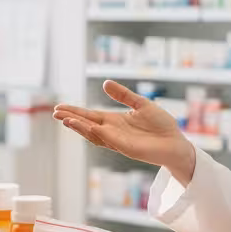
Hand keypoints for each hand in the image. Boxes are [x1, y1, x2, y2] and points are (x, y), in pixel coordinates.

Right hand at [54, 80, 196, 182]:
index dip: (75, 112)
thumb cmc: (161, 125)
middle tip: (54, 113)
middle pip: (87, 125)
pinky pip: (109, 140)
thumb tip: (105, 83)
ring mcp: (118, 141)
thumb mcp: (141, 104)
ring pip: (94, 134)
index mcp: (115, 121)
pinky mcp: (127, 148)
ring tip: (65, 119)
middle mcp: (113, 132)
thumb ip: (123, 95)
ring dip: (80, 127)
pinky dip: (98, 133)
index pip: (90, 116)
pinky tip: (89, 126)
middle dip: (71, 119)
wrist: (176, 142)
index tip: (59, 108)